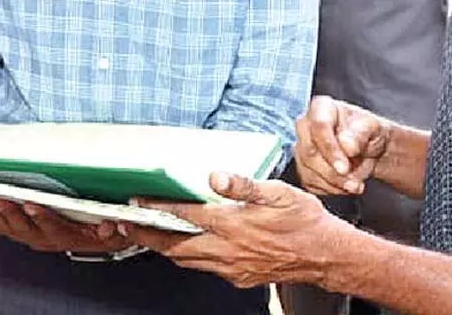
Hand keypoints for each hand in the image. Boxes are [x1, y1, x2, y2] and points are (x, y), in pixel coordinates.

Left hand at [0, 200, 130, 253]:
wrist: (95, 239)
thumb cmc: (100, 230)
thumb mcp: (114, 231)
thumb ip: (112, 231)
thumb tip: (107, 227)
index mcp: (67, 235)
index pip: (54, 227)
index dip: (42, 217)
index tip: (31, 205)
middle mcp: (47, 239)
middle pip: (25, 229)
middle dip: (9, 215)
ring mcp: (33, 237)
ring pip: (9, 230)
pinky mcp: (24, 233)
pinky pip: (2, 228)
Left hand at [125, 173, 353, 288]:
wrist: (326, 255)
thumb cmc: (304, 221)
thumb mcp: (278, 192)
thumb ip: (243, 185)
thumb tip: (216, 176)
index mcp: (233, 225)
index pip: (184, 216)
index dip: (157, 208)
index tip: (137, 202)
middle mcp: (227, 249)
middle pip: (174, 246)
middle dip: (147, 235)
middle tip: (126, 225)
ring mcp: (231, 267)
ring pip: (187, 260)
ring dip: (165, 247)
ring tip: (148, 235)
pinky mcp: (238, 276)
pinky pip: (204, 267)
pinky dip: (188, 256)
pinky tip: (187, 246)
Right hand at [295, 96, 390, 196]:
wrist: (370, 149)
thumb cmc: (368, 131)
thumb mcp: (371, 128)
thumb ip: (360, 134)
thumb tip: (347, 145)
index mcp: (321, 108)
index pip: (318, 126)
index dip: (330, 149)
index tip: (344, 168)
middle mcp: (306, 125)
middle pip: (309, 152)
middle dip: (332, 172)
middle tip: (354, 183)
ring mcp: (302, 147)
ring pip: (307, 170)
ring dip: (333, 183)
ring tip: (355, 185)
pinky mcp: (303, 167)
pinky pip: (310, 182)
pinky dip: (329, 189)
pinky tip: (345, 186)